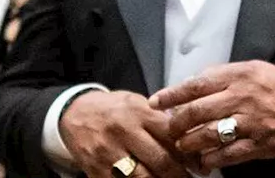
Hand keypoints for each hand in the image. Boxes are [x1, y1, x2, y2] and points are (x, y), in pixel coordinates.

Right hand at [59, 90, 190, 177]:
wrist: (74, 114)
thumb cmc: (112, 109)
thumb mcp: (136, 103)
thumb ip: (159, 118)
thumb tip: (189, 137)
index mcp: (138, 111)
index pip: (171, 134)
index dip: (189, 152)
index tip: (200, 163)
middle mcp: (124, 131)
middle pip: (160, 160)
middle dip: (180, 175)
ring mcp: (109, 153)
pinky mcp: (96, 170)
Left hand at [148, 61, 274, 170]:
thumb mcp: (251, 68)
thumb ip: (222, 74)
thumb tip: (193, 81)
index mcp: (237, 76)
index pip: (196, 85)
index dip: (172, 94)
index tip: (155, 102)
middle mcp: (240, 98)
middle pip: (197, 112)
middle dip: (177, 123)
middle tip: (169, 129)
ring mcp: (249, 123)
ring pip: (208, 134)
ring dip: (190, 143)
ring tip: (182, 146)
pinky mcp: (258, 144)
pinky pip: (228, 155)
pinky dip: (211, 160)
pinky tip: (203, 161)